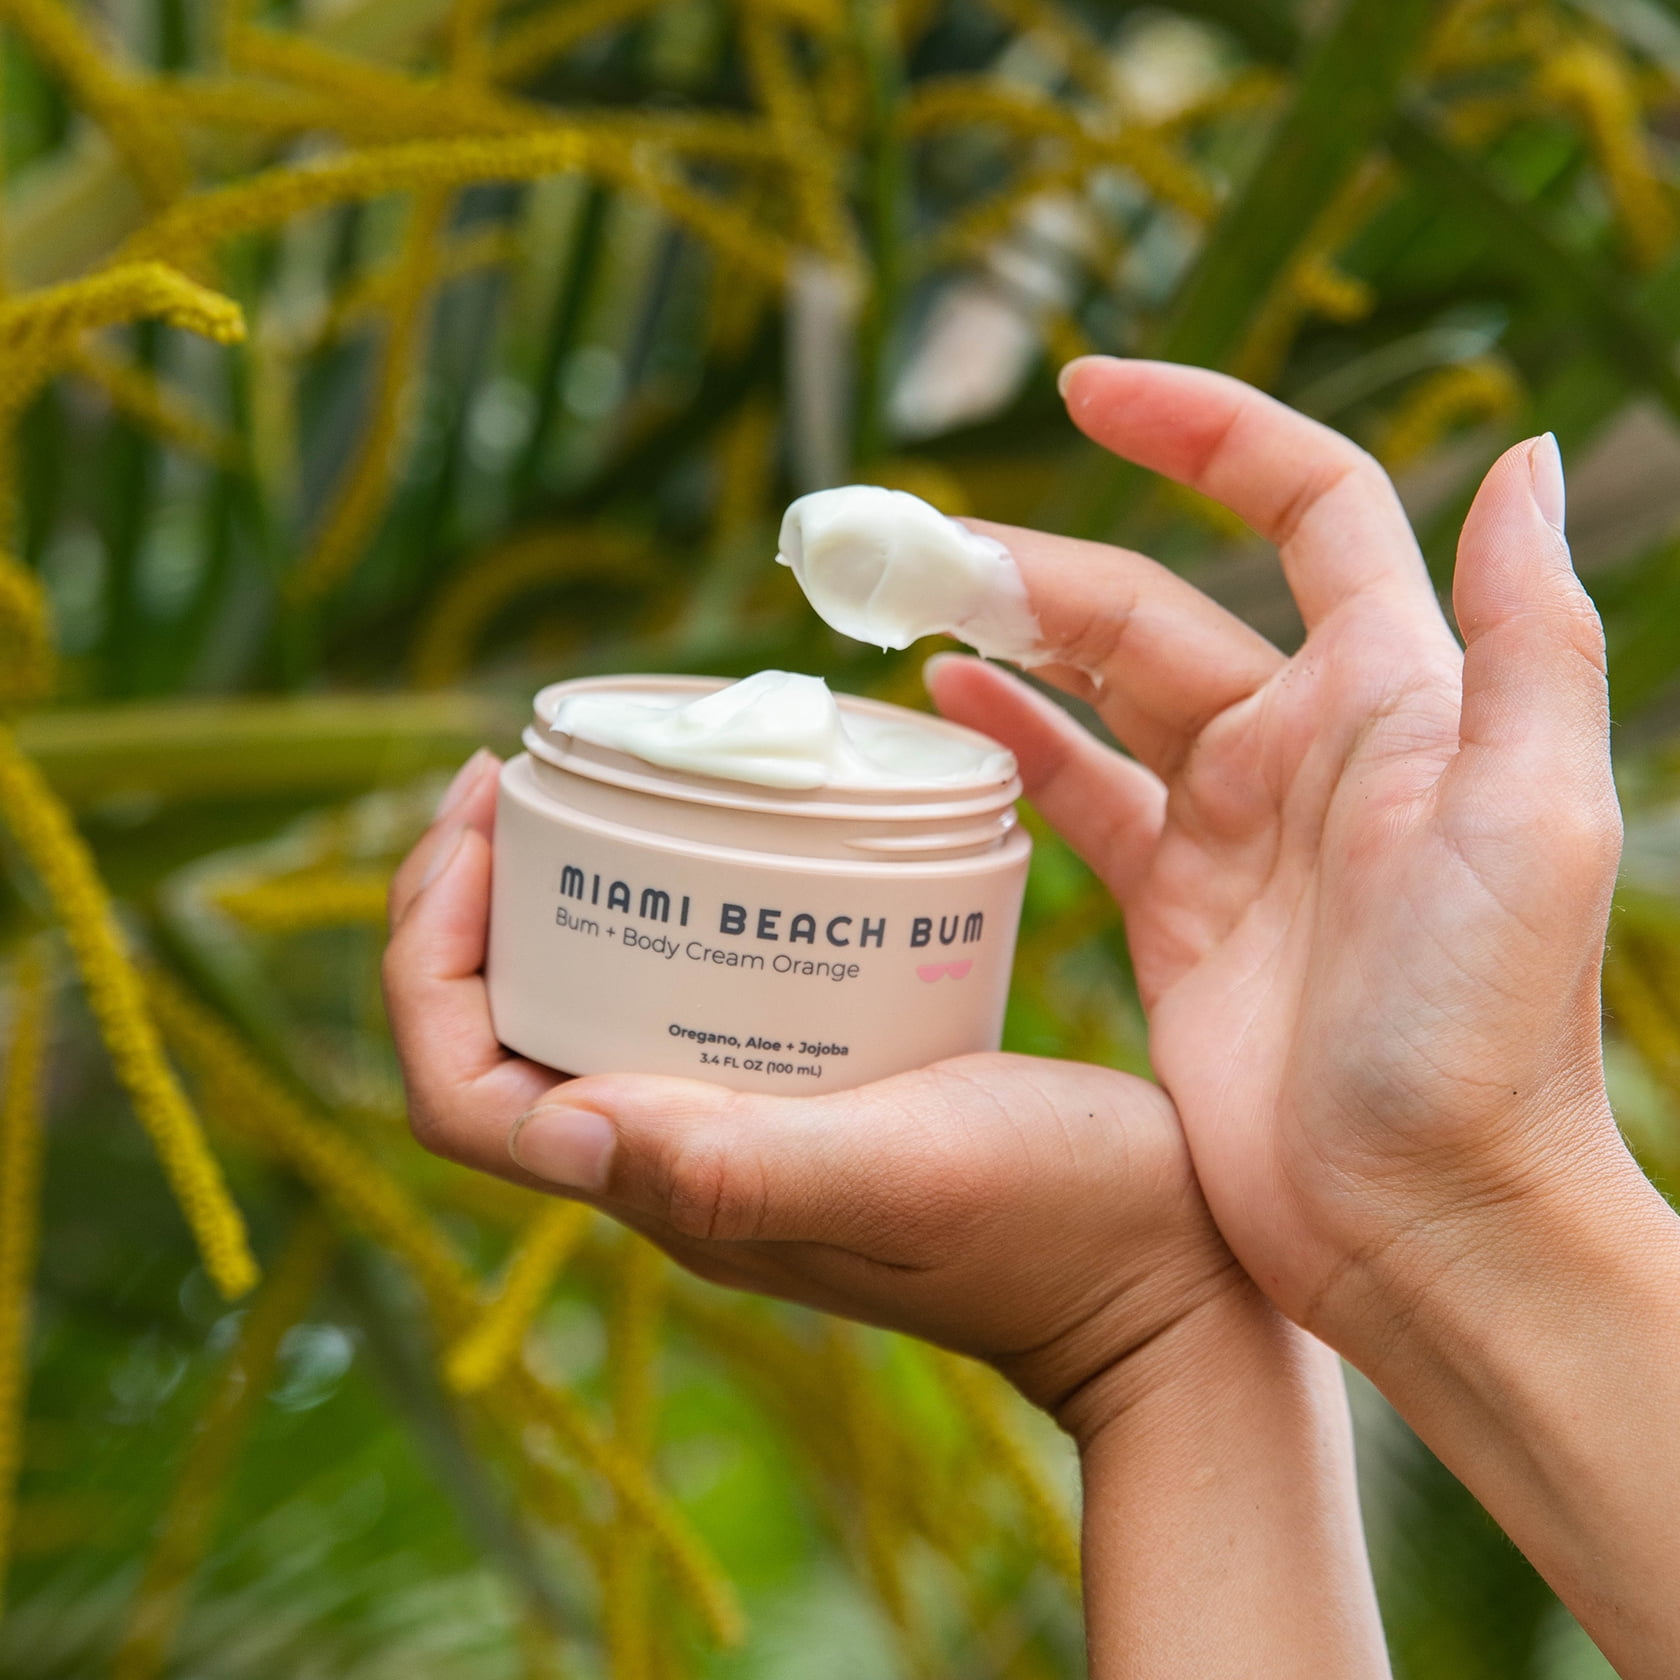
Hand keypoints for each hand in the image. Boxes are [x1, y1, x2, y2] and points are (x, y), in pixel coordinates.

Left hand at [383, 747, 1392, 1675]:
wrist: (1166, 1272)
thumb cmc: (1061, 1220)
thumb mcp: (905, 1172)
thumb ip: (741, 1167)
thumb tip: (563, 1125)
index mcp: (676, 1187)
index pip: (463, 1094)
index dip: (426, 959)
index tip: (477, 818)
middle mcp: (685, 1162)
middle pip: (504, 1036)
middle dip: (472, 908)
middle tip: (517, 777)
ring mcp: (745, 1128)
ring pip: (588, 1012)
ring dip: (555, 906)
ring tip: (589, 793)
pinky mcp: (812, 1091)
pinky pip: (684, 999)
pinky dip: (659, 918)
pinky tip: (714, 849)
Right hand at [927, 355, 1638, 1358]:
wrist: (1428, 1223)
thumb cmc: (1489, 1029)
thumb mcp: (1535, 816)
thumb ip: (1528, 633)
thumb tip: (1517, 451)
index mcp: (1395, 696)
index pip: (1302, 506)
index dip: (1202, 432)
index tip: (1083, 394)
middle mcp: (1311, 744)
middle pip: (1156, 608)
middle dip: (1039, 563)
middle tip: (908, 545)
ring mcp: (1235, 830)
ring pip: (1103, 695)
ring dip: (1011, 643)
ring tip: (902, 608)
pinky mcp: (1176, 913)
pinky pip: (1081, 800)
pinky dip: (1016, 748)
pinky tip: (945, 712)